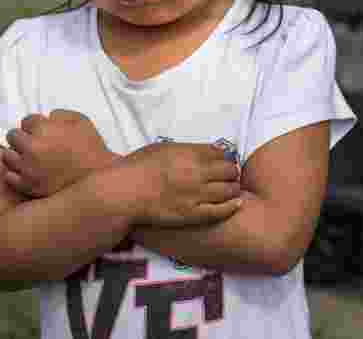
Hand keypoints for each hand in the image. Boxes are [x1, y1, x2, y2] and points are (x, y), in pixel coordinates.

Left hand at [2, 109, 114, 198]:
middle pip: (12, 136)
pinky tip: (27, 170)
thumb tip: (48, 117)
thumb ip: (62, 115)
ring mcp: (28, 168)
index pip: (26, 120)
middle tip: (34, 142)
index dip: (35, 124)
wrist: (98, 178)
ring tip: (29, 156)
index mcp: (43, 129)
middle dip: (23, 137)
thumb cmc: (92, 149)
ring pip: (7, 156)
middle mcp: (31, 148)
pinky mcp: (28, 186)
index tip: (41, 130)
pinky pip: (9, 176)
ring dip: (16, 154)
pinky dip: (15, 172)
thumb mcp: (82, 122)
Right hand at [121, 142, 241, 227]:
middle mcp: (196, 172)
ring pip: (229, 190)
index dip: (225, 157)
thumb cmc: (138, 167)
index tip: (225, 161)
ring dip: (234, 188)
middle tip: (231, 175)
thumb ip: (186, 149)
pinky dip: (231, 206)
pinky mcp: (191, 214)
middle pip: (229, 170)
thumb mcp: (163, 148)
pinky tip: (237, 204)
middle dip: (232, 172)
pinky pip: (219, 211)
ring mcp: (195, 194)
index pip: (220, 153)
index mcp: (189, 153)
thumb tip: (206, 150)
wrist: (125, 192)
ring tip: (233, 189)